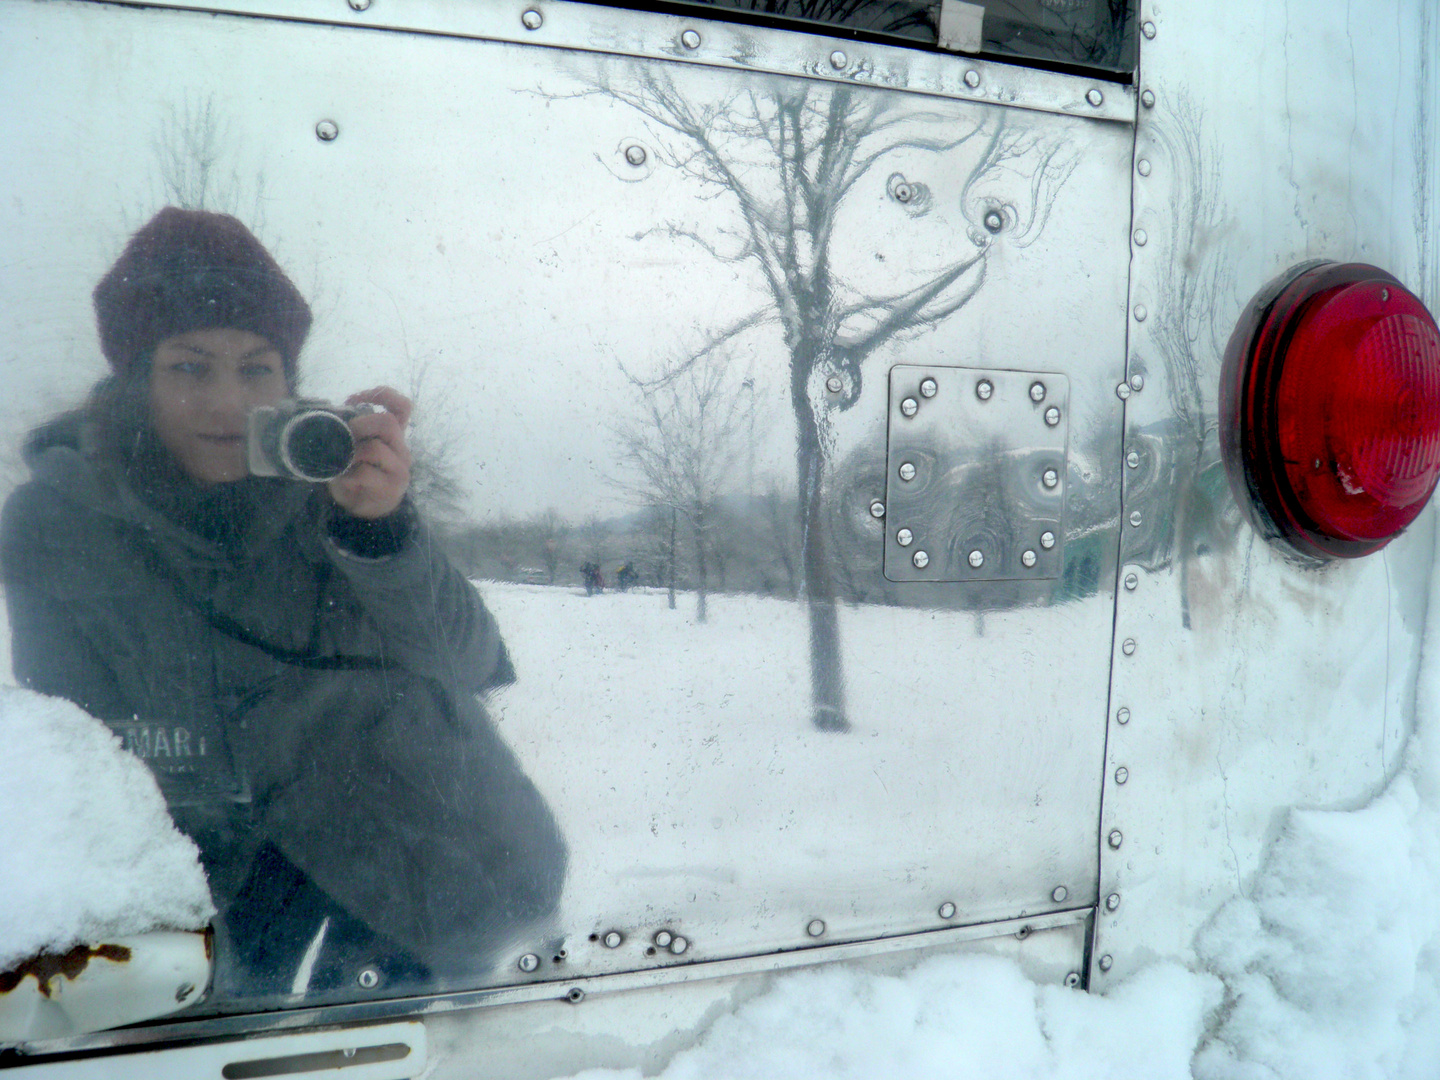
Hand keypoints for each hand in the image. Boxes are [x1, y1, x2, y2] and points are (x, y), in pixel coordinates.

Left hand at [327, 386, 412, 519]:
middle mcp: (402, 450)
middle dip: (360, 424)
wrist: (365, 509)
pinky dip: (348, 475)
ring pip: (375, 448)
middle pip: (388, 423)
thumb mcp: (357, 448)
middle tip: (344, 435)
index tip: (355, 399)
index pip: (403, 407)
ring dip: (351, 453)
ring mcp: (399, 470)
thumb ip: (354, 431)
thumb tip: (332, 412)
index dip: (384, 396)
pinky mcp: (390, 488)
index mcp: (394, 437)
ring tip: (341, 462)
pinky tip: (344, 479)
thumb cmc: (359, 474)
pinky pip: (365, 474)